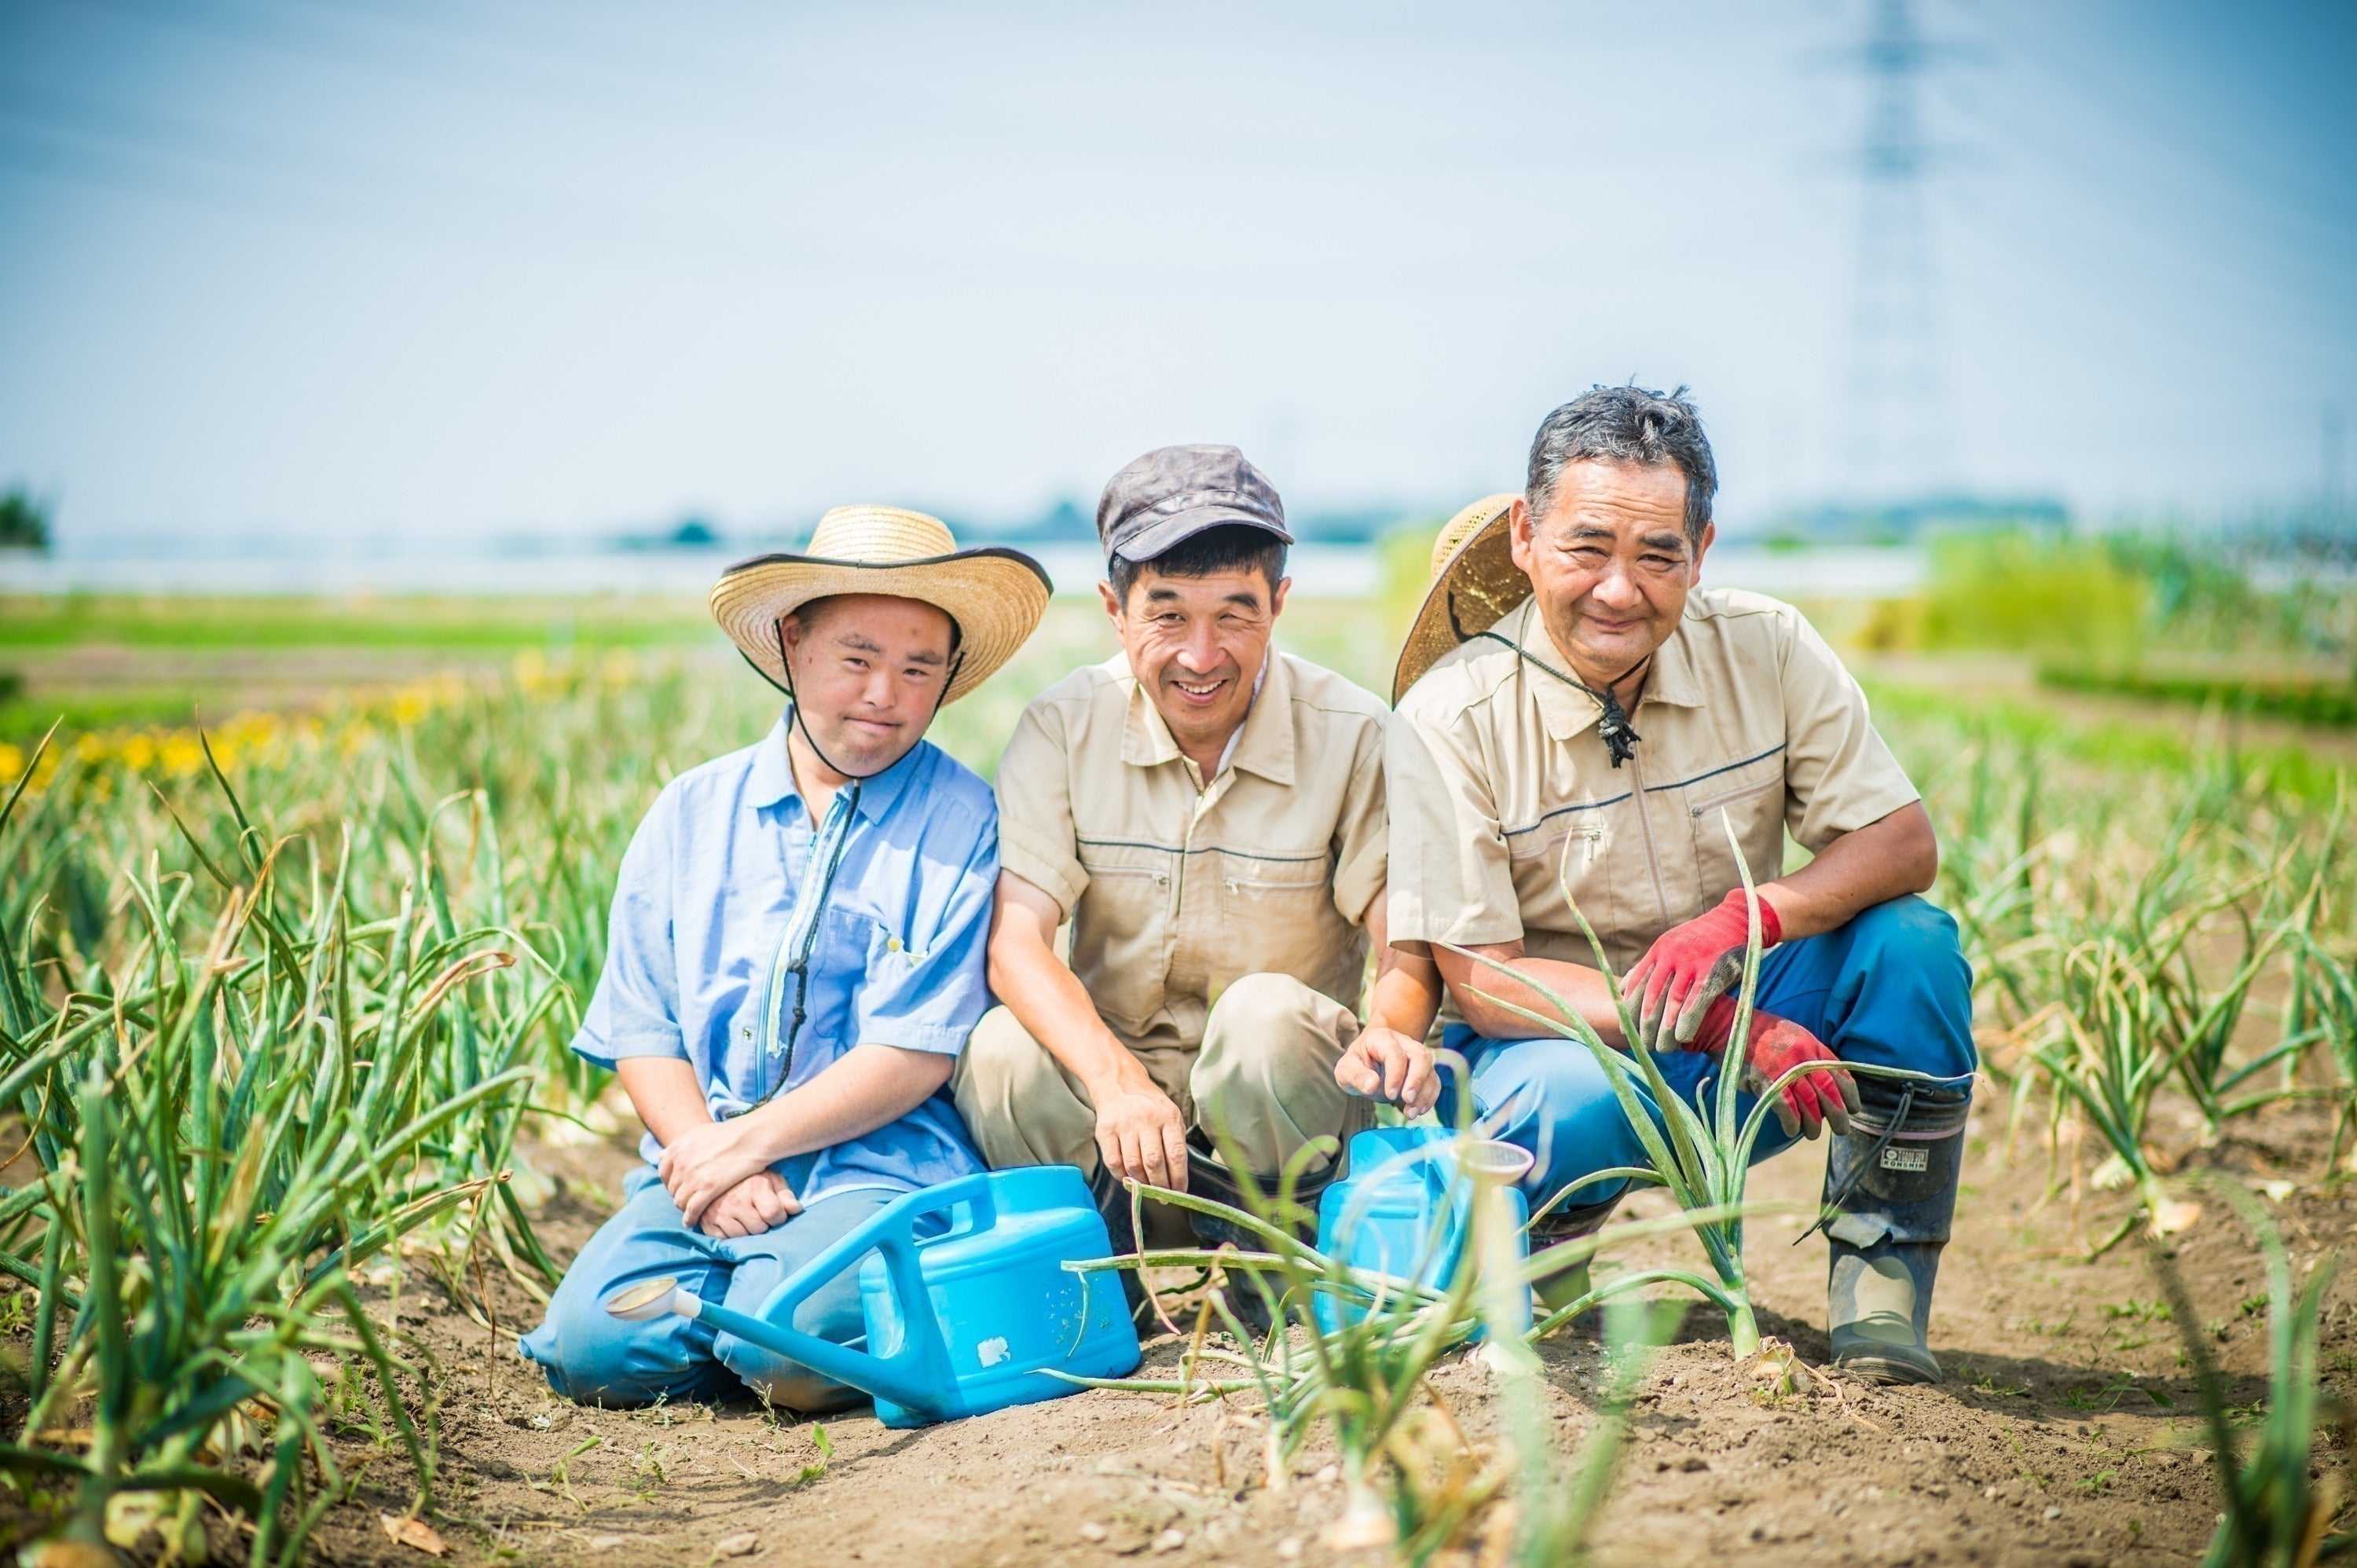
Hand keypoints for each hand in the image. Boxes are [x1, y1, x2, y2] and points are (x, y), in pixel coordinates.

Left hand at [657, 1116, 778, 1229]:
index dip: (671, 1182)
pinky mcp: (708, 1188)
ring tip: (691, 1212)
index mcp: (677, 1148)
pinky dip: (689, 1218)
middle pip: (672, 1189)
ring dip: (684, 1208)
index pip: (664, 1173)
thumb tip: (660, 1155)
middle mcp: (681, 1162)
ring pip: (680, 1201)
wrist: (750, 1137)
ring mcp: (694, 1176)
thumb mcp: (698, 1133)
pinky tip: (691, 1222)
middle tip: (689, 1200)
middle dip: (679, 1195)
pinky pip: (691, 1210)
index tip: (680, 1187)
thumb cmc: (729, 1134)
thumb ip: (678, 1146)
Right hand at [695, 1170, 800, 1238]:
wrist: (716, 1175)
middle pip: (759, 1229)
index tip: (775, 1213)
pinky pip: (724, 1240)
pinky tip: (732, 1223)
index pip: (774, 1213)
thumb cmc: (751, 1179)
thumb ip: (786, 1196)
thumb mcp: (772, 1180)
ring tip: (745, 1218)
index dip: (779, 1217)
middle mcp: (735, 1200)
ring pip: (742, 1237)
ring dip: (746, 1232)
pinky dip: (730, 1235)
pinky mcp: (706, 1222)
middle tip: (758, 1214)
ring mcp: (718, 1212)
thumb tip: (796, 1210)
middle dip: (763, 1225)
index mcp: (755, 1186)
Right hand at [1092, 1079, 1189, 1192]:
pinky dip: (1122, 1176)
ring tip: (1146, 1188)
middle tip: (1163, 1197)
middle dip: (1160, 1186)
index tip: (1180, 1193)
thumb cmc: (1149, 1105)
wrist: (1118, 1082)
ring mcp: (1124, 1125)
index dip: (1179, 1178)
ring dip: (1141, 1183)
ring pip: (1133, 1166)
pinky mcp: (1105, 1131)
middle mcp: (1146, 1120)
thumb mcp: (1169, 1115)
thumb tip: (1176, 1179)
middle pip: (1154, 1163)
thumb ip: (1174, 1142)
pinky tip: (1128, 1177)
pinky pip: (1113, 1162)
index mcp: (1168, 1117)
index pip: (1176, 1154)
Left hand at [1335, 1026, 1440, 1117]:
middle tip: (1407, 1100)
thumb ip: (1356, 1076)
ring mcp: (1415, 1055)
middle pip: (1420, 1055)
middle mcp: (1403, 1043)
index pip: (1395, 1052)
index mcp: (1381, 1038)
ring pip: (1430, 1069)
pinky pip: (1433, 1081)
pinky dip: (1429, 1097)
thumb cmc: (1356, 1065)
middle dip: (1416, 1080)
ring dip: (1424, 1093)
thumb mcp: (1345, 1071)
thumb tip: (1372, 1085)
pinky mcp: (1423, 1070)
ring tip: (1411, 1113)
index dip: (1396, 1074)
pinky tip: (1418, 1110)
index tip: (1390, 1094)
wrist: (1366, 1064)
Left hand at [1626, 889, 1782, 1052]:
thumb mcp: (1674, 945)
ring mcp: (1692, 961)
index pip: (1636, 983)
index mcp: (1659, 949)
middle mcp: (1671, 954)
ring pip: (1672, 1001)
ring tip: (1662, 1049)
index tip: (1625, 1029)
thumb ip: (1654, 966)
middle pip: (1651, 996)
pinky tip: (1682, 1038)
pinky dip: (1688, 1020)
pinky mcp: (1714, 969)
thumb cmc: (1704, 940)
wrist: (1738, 918)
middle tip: (1643, 1046)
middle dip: (1645, 1025)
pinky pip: (1697, 999)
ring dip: (1665, 1029)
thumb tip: (1626, 987)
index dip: (1629, 1009)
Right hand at [1687, 997, 1856, 1139]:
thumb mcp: (1794, 1036)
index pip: (1840, 1074)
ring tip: (1812, 1134)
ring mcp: (1785, 1070)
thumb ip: (1811, 1055)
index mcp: (1812, 1046)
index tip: (1853, 1109)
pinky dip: (1792, 1123)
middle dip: (1839, 1115)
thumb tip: (1827, 1081)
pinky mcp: (1766, 1081)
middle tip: (1842, 1130)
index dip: (1850, 1095)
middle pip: (1829, 1093)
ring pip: (1810, 1105)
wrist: (1729, 1025)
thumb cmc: (1760, 1033)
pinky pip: (1787, 1108)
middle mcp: (1803, 1058)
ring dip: (1814, 1125)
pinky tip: (1792, 1130)